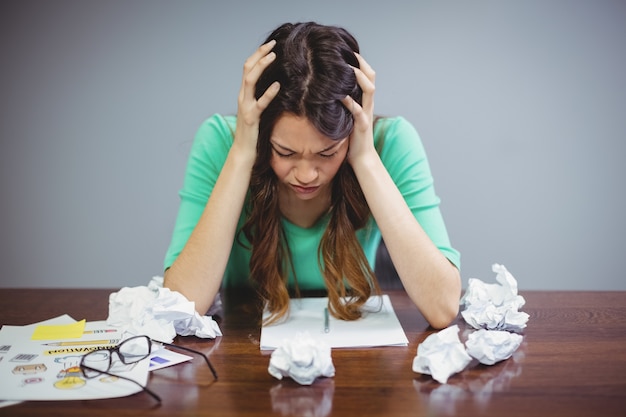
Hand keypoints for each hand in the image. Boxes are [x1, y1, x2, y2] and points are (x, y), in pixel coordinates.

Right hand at [234, 40, 280, 155]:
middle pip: (247, 69)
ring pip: (250, 81)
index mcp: (244, 94)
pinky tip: (277, 85)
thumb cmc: (253, 131)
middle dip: (259, 55)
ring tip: (273, 56)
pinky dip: (268, 93)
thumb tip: (275, 85)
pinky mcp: (251, 118)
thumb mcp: (257, 109)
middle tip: (272, 44)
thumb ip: (261, 97)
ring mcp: (245, 107)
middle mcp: (242, 97)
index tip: (270, 45)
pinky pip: (260, 103)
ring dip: (261, 66)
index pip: (248, 68)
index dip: (257, 55)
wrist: (244, 150)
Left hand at [342, 53, 375, 164]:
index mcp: (365, 101)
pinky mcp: (362, 126)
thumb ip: (344, 102)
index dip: (360, 62)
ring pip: (369, 90)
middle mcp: (368, 104)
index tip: (347, 50)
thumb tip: (328, 89)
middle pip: (371, 77)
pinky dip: (350, 102)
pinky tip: (340, 95)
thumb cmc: (352, 137)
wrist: (362, 158)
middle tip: (349, 52)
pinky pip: (358, 111)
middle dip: (361, 63)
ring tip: (347, 67)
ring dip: (358, 77)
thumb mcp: (348, 115)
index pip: (367, 75)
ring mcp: (366, 114)